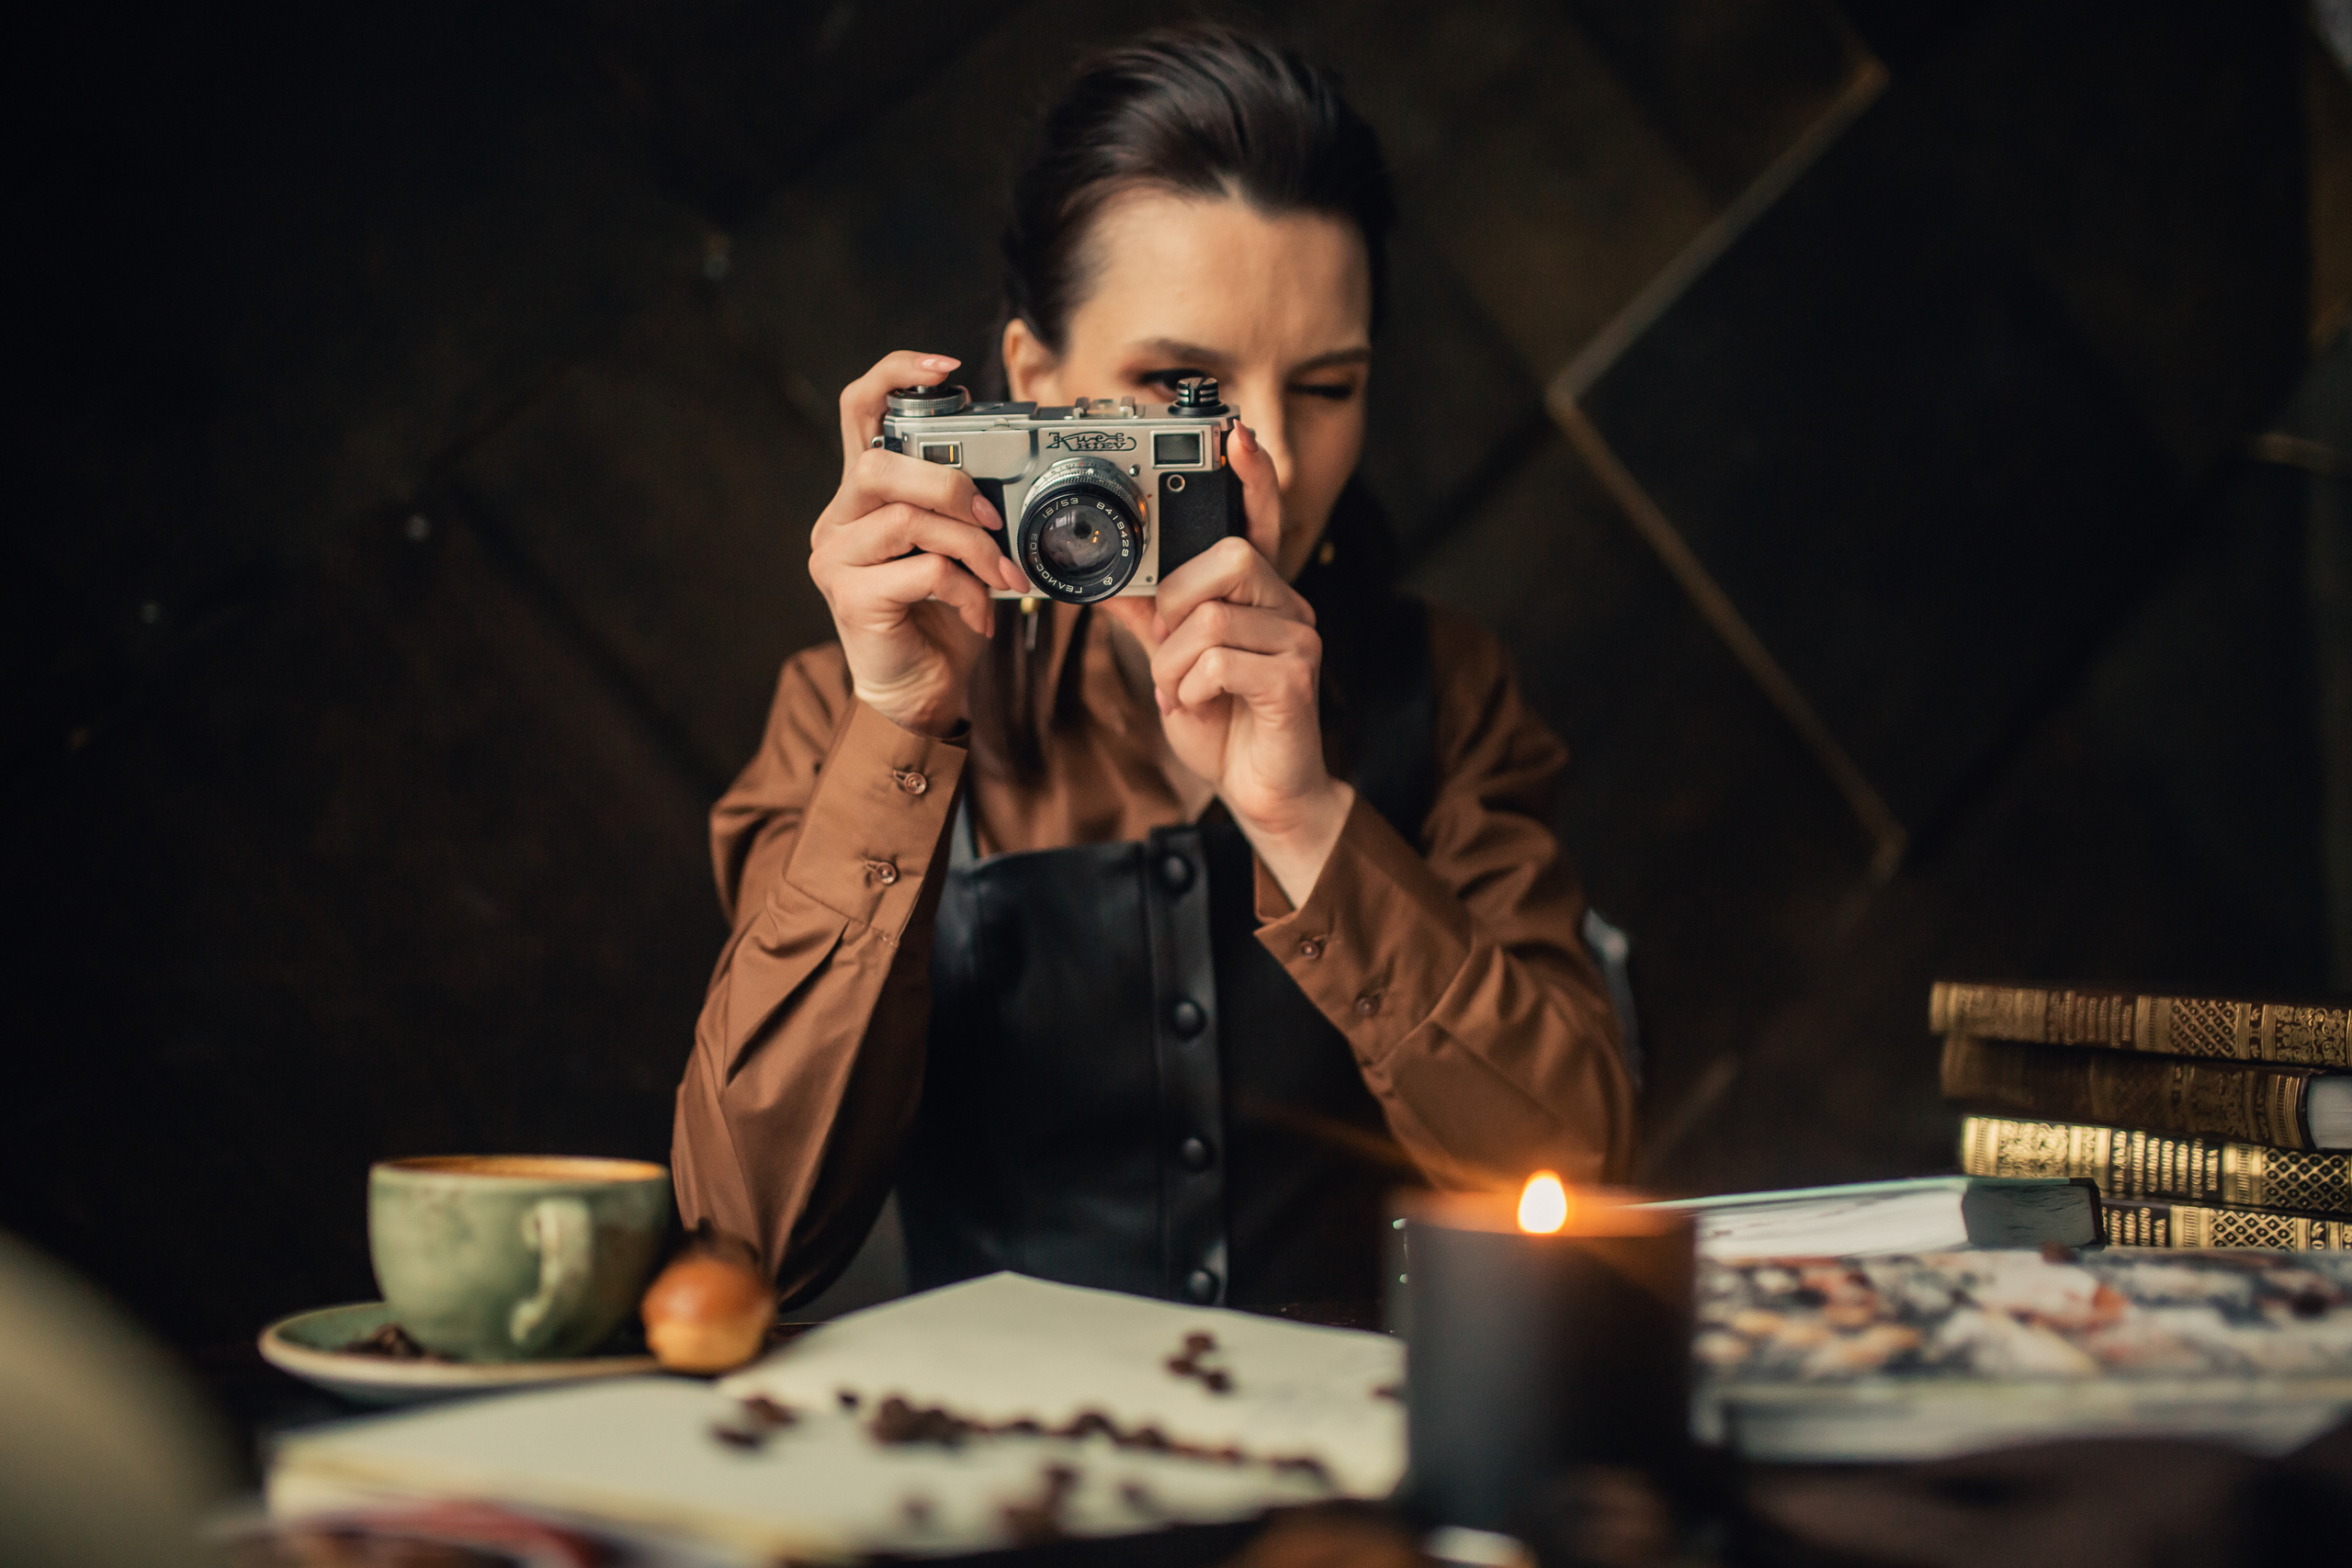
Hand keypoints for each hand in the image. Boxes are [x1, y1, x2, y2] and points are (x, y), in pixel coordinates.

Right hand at [809, 350, 1026, 735]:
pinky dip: (966, 590)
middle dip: (948, 485)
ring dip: (971, 545)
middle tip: (991, 519)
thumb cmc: (940, 619)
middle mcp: (839, 521)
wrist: (922, 694)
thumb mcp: (956, 552)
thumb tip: (1010, 486)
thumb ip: (963, 511)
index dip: (897, 374)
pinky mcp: (851, 599)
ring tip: (1000, 578)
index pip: (860, 409)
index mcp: (863, 497)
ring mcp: (837, 560)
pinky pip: (921, 571)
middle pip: (879, 464)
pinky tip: (980, 614)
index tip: (949, 367)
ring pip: (906, 518)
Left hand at [1102, 423, 1353, 904]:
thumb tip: (1107, 580)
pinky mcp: (1296, 678)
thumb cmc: (1226, 725)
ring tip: (1183, 691)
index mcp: (1261, 596)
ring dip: (1175, 662)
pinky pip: (1219, 659)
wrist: (1263, 793)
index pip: (1263, 522)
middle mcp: (1290, 607)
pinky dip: (1189, 687)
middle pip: (1230, 558)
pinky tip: (1199, 707)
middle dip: (1178, 603)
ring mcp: (1299, 640)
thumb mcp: (1173, 665)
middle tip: (1171, 649)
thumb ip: (1150, 619)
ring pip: (1211, 616)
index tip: (1235, 436)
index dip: (1252, 477)